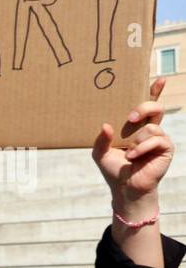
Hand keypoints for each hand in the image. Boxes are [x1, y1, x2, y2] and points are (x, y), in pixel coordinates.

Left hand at [93, 77, 173, 201]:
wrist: (125, 189)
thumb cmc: (114, 170)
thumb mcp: (100, 153)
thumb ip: (100, 139)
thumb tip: (105, 125)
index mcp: (136, 127)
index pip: (148, 106)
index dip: (154, 92)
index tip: (159, 79)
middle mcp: (150, 130)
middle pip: (155, 107)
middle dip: (145, 107)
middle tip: (131, 117)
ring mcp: (159, 138)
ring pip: (152, 126)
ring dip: (137, 140)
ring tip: (128, 153)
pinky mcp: (166, 148)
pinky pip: (157, 139)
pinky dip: (142, 147)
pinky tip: (133, 156)